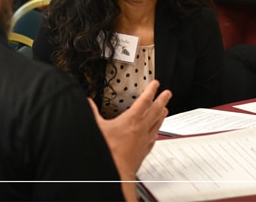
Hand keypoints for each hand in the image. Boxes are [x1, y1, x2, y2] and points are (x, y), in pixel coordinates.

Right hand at [88, 80, 171, 201]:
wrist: (117, 172)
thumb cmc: (109, 151)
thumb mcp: (98, 127)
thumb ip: (92, 113)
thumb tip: (88, 103)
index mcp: (132, 120)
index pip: (144, 101)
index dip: (151, 91)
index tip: (155, 84)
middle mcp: (141, 128)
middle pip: (155, 110)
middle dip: (162, 100)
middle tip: (168, 93)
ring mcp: (144, 140)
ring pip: (157, 123)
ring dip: (161, 115)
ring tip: (165, 109)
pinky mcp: (144, 150)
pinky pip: (153, 137)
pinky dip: (156, 131)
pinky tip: (156, 132)